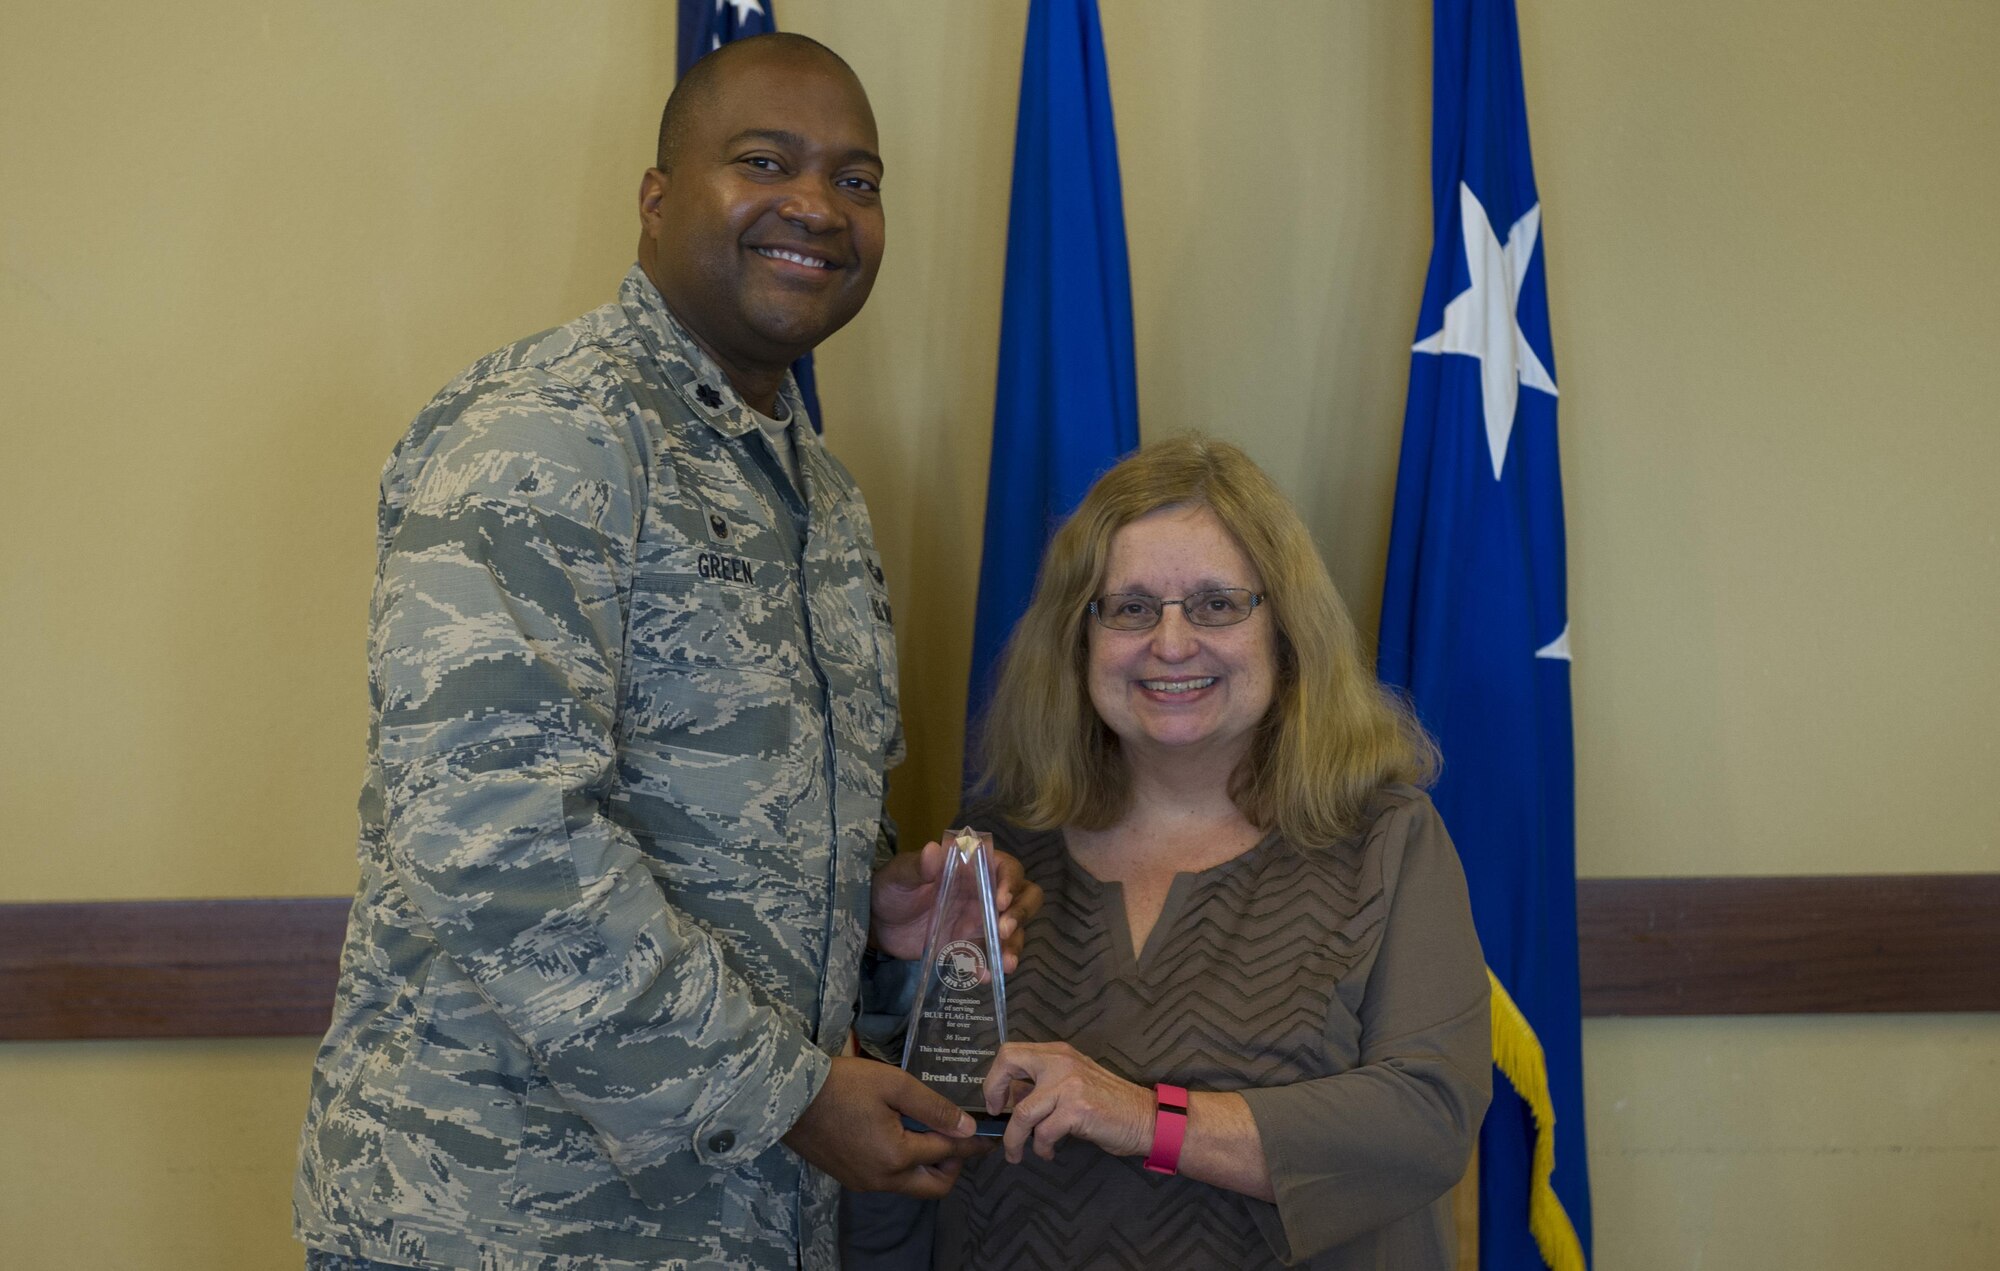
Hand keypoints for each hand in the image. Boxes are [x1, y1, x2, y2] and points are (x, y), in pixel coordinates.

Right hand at [782, 1057, 991, 1196]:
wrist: (789, 1097)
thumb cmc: (843, 1084)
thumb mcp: (893, 1084)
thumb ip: (932, 1107)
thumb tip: (967, 1128)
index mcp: (896, 1156)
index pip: (948, 1152)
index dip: (973, 1143)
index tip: (991, 1136)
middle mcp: (883, 1179)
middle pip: (934, 1187)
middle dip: (954, 1165)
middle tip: (958, 1137)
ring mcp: (864, 1183)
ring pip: (911, 1185)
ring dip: (928, 1166)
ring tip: (930, 1132)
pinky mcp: (850, 1178)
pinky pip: (890, 1180)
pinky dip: (905, 1165)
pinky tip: (901, 1136)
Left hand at [870, 833, 1043, 972]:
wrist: (876, 924)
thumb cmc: (891, 888)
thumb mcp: (899, 875)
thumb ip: (917, 867)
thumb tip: (933, 850)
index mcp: (972, 869)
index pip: (1006, 868)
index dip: (1011, 881)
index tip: (1001, 900)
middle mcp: (983, 893)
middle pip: (1023, 898)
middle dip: (1021, 913)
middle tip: (1004, 930)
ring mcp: (979, 921)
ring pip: (1013, 930)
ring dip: (1014, 945)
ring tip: (1006, 964)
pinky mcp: (968, 946)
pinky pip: (988, 957)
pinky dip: (990, 967)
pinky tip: (985, 977)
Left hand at [981, 1041, 1153, 1163]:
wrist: (1146, 1117)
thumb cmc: (1109, 1104)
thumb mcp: (1072, 1084)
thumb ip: (1042, 1086)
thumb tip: (1008, 1097)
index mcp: (1058, 1053)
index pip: (1012, 1051)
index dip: (995, 1076)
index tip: (995, 1100)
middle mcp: (1061, 1062)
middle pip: (1009, 1062)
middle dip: (992, 1090)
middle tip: (995, 1115)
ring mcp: (1069, 1084)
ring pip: (1022, 1111)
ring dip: (1014, 1138)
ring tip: (1015, 1154)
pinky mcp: (1077, 1109)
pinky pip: (1043, 1133)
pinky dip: (1041, 1148)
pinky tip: (1048, 1152)